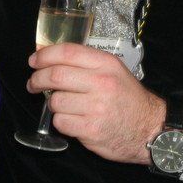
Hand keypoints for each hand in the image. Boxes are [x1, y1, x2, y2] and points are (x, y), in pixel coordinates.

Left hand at [27, 43, 164, 163]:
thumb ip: (86, 63)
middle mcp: (101, 83)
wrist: (149, 128)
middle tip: (33, 83)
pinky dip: (61, 121)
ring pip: (55, 101)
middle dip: (37, 79)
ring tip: (62, 105)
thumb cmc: (127, 98)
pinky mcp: (91, 130)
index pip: (67, 52)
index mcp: (106, 64)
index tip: (34, 61)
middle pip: (56, 75)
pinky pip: (61, 122)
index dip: (45, 55)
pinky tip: (72, 120)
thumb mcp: (113, 71)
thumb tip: (50, 59)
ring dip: (52, 104)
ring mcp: (96, 107)